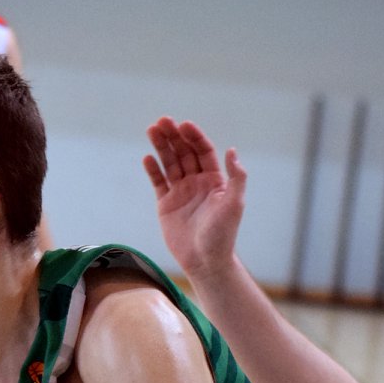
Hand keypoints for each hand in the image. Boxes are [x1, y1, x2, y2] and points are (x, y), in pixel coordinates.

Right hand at [143, 117, 246, 280]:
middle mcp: (197, 182)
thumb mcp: (234, 204)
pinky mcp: (166, 204)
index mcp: (214, 180)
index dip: (194, 137)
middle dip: (174, 136)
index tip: (184, 125)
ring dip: (161, 147)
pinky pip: (158, 183)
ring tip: (152, 130)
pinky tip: (147, 157)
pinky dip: (153, 170)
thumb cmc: (223, 234)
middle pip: (184, 153)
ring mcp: (180, 192)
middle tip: (162, 121)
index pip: (203, 151)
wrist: (205, 261)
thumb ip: (236, 177)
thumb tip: (231, 150)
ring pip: (169, 163)